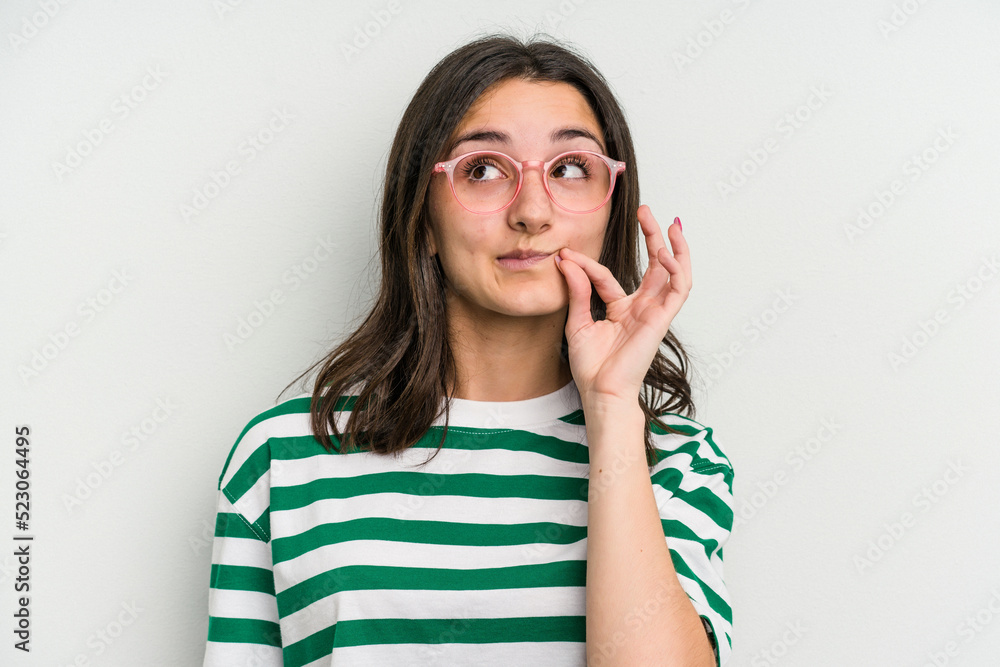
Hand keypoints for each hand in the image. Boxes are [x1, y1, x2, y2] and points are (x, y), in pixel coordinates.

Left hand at [554, 205, 690, 407]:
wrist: (600, 392)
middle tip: (646, 210)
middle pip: (655, 265)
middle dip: (654, 236)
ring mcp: (654, 313)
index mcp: (622, 310)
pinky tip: (665, 253)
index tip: (565, 255)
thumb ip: (577, 291)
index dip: (586, 265)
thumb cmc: (591, 367)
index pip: (606, 277)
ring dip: (674, 247)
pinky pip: (677, 290)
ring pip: (675, 274)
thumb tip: (566, 261)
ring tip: (668, 222)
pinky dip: (676, 270)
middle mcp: (642, 308)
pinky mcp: (662, 320)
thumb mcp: (577, 322)